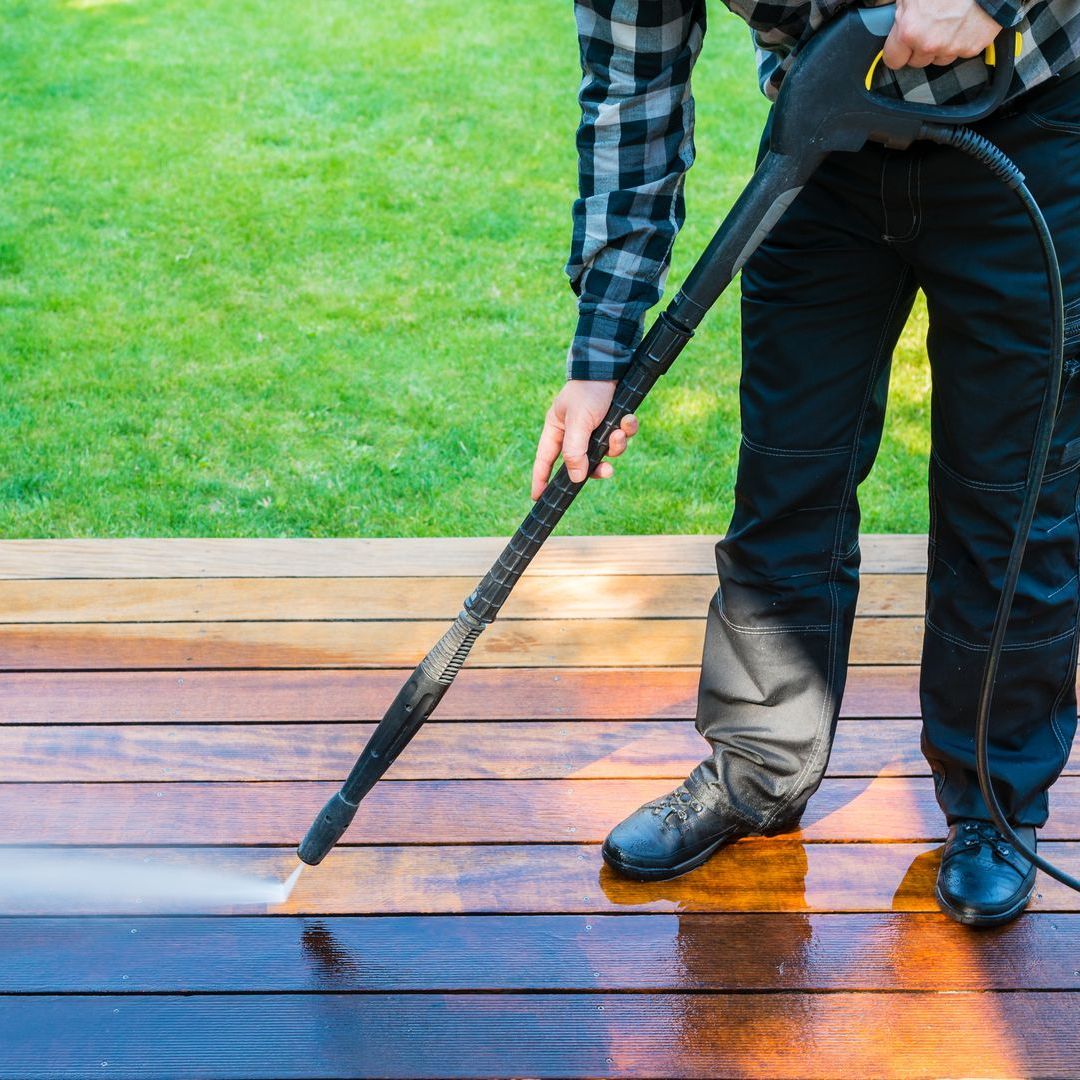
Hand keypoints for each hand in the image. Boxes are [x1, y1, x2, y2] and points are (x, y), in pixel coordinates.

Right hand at [531, 379, 638, 499]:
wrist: (612, 366)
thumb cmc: (587, 391)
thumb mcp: (578, 422)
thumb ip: (575, 451)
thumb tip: (575, 479)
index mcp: (556, 430)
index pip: (545, 460)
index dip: (541, 479)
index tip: (538, 498)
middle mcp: (574, 432)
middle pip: (582, 463)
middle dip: (597, 466)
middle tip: (607, 470)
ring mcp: (595, 429)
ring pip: (605, 452)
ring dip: (615, 445)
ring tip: (618, 432)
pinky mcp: (612, 422)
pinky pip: (621, 437)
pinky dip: (626, 430)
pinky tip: (628, 420)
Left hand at [883, 0, 999, 69]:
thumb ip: (899, 9)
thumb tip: (885, 13)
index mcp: (909, 31)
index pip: (893, 60)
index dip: (897, 52)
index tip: (900, 47)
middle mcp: (929, 44)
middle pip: (917, 61)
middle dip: (920, 47)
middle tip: (929, 26)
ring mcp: (951, 48)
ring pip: (939, 58)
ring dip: (941, 46)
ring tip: (948, 22)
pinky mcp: (971, 48)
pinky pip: (960, 52)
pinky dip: (961, 41)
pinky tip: (963, 23)